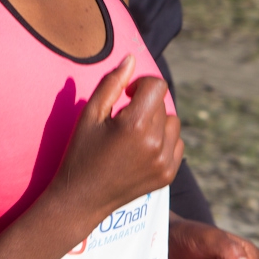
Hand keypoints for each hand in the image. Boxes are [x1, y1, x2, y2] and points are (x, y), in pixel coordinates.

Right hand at [49, 55, 183, 224]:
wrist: (81, 199)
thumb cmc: (81, 153)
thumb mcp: (89, 115)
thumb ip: (111, 84)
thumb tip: (131, 59)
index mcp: (134, 125)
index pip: (157, 86)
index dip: (141, 84)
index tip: (127, 95)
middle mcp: (155, 143)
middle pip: (163, 104)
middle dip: (146, 105)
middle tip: (122, 120)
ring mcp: (164, 162)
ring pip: (173, 123)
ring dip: (157, 122)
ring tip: (134, 134)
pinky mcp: (168, 175)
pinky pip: (177, 144)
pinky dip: (164, 140)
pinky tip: (142, 148)